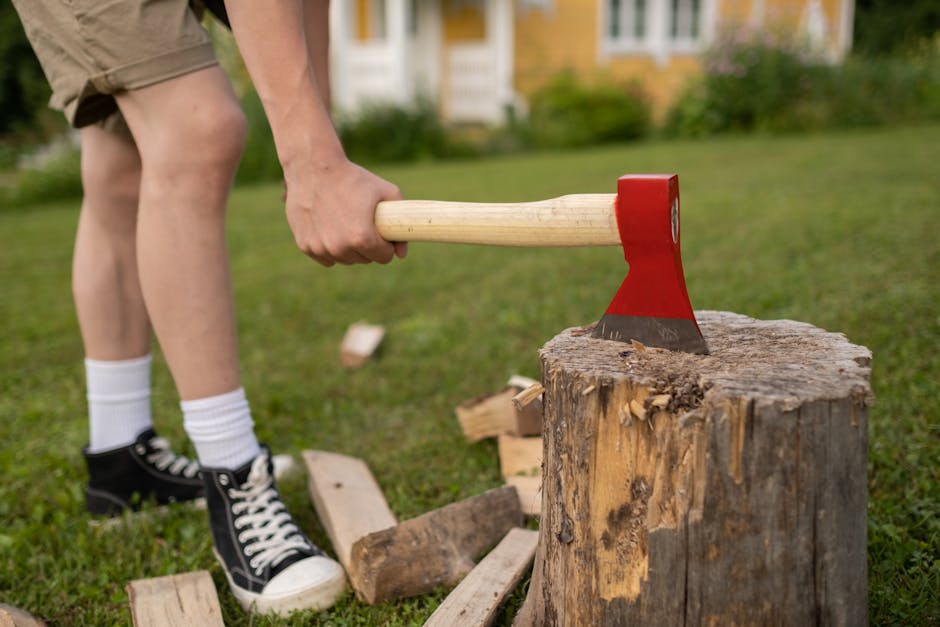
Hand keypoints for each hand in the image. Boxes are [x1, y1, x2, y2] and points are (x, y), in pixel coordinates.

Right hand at [283, 158, 407, 266]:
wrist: (313, 167)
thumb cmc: (352, 178)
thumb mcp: (386, 191)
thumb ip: (402, 222)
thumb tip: (401, 255)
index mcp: (362, 238)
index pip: (384, 257)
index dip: (386, 245)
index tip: (381, 232)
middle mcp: (340, 247)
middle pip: (364, 260)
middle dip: (368, 246)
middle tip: (362, 223)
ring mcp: (320, 248)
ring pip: (345, 259)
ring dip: (349, 248)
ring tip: (346, 223)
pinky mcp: (305, 245)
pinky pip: (325, 257)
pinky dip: (329, 248)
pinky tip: (330, 228)